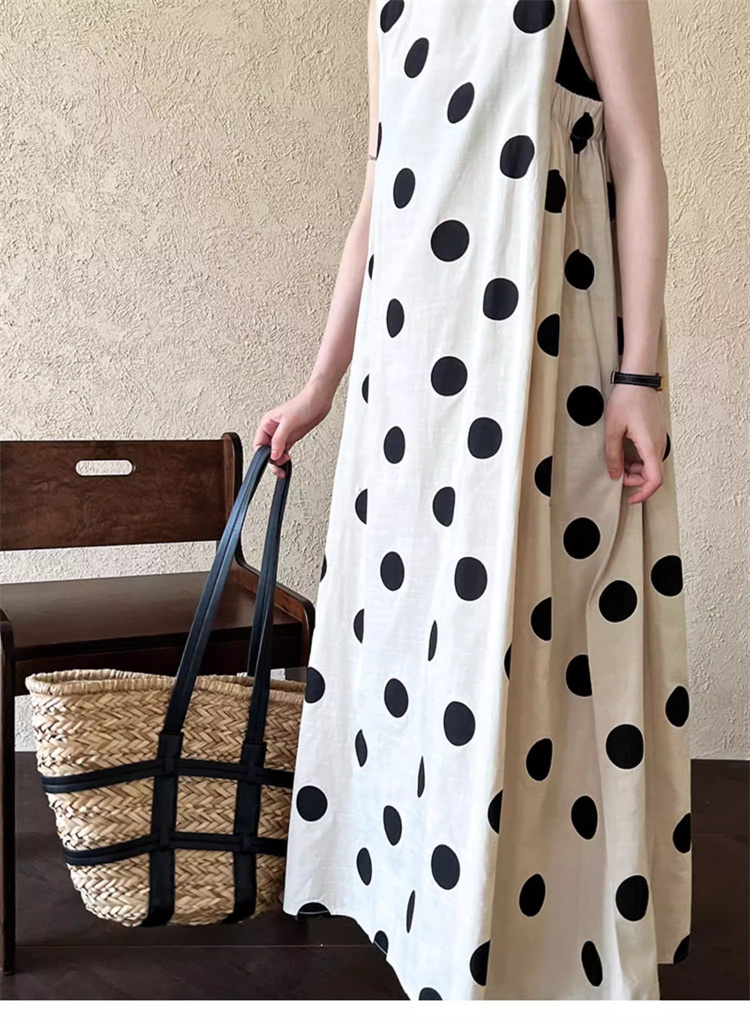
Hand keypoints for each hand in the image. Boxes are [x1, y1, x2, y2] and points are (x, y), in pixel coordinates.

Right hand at [253, 377, 335, 476]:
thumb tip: (273, 455)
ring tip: (285, 463)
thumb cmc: (303, 404)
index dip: (263, 454)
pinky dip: (284, 458)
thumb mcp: (288, 422)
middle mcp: (273, 430)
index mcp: (267, 424)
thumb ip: (279, 440)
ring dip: (279, 460)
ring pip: (275, 453)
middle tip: (279, 466)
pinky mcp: (292, 438)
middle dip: (272, 459)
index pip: (258, 444)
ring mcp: (283, 435)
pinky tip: (287, 461)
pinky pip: (284, 451)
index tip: (272, 460)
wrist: (319, 401)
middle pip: (266, 451)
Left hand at [604, 384, 666, 503]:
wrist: (638, 379)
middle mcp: (659, 444)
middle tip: (618, 474)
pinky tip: (626, 452)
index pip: (654, 480)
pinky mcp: (657, 433)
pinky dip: (640, 460)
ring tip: (619, 461)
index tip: (631, 498)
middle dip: (636, 480)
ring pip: (652, 465)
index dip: (643, 493)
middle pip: (653, 475)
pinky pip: (651, 454)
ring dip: (637, 470)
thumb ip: (613, 455)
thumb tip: (615, 474)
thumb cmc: (626, 400)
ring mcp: (660, 438)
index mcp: (650, 446)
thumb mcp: (612, 430)